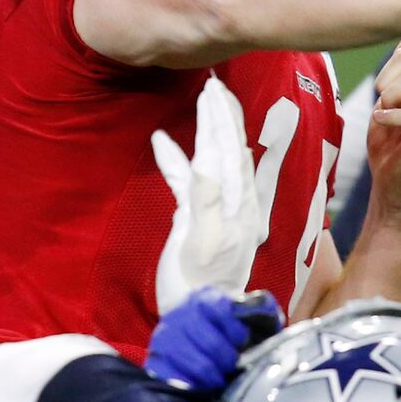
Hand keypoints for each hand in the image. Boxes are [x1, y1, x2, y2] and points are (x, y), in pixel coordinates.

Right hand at [145, 289, 284, 392]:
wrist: (191, 350)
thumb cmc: (223, 336)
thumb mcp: (242, 321)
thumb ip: (260, 313)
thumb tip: (268, 308)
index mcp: (204, 298)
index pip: (218, 308)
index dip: (233, 328)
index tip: (242, 341)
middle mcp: (180, 313)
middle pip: (206, 337)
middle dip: (224, 355)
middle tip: (232, 365)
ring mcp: (165, 335)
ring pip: (193, 359)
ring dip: (212, 372)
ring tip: (220, 377)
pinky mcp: (156, 358)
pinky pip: (177, 374)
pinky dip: (195, 382)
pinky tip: (204, 384)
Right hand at [153, 75, 262, 313]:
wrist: (197, 316)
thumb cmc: (201, 285)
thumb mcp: (204, 244)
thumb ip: (206, 202)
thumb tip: (206, 163)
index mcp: (239, 205)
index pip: (233, 152)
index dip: (223, 120)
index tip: (214, 91)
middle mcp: (232, 202)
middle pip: (228, 149)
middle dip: (221, 116)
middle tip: (213, 85)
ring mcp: (214, 209)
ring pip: (210, 161)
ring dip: (204, 131)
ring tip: (200, 101)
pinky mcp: (194, 219)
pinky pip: (186, 182)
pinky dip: (175, 161)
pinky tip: (160, 141)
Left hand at [365, 33, 400, 219]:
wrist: (393, 188)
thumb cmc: (389, 144)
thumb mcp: (386, 101)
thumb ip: (395, 75)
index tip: (388, 76)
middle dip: (386, 73)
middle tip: (382, 100)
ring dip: (390, 96)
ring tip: (384, 113)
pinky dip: (392, 116)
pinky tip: (381, 121)